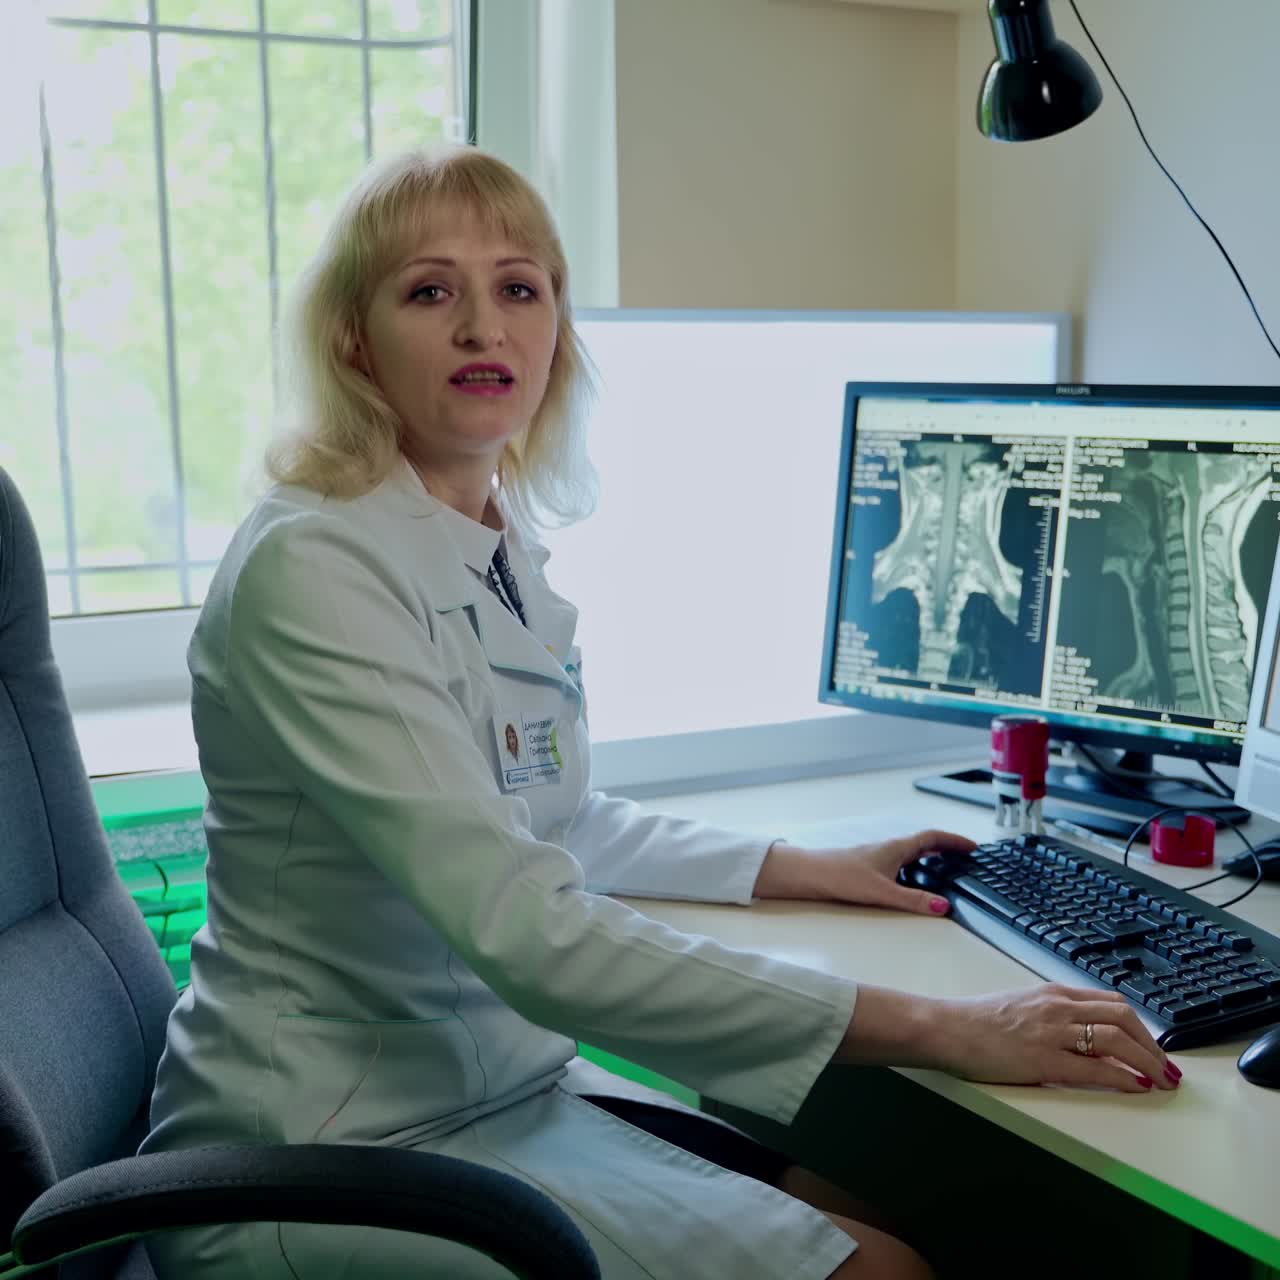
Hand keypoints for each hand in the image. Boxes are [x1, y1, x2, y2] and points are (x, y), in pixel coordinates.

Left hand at [756, 828, 974, 915]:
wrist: (811, 873)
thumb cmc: (842, 875)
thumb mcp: (883, 891)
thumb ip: (914, 900)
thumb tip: (944, 906)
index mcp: (897, 848)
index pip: (933, 837)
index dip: (955, 840)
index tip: (973, 846)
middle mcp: (890, 848)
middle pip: (925, 843)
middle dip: (947, 847)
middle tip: (965, 855)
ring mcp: (879, 857)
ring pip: (912, 852)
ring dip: (931, 856)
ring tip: (946, 866)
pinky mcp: (870, 867)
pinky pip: (901, 862)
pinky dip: (915, 867)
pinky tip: (912, 881)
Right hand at [933, 983, 1179, 1092]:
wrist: (945, 1028)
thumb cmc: (975, 1020)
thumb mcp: (1021, 1004)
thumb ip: (1052, 1013)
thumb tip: (1081, 1032)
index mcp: (1053, 993)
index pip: (1112, 1002)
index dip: (1140, 1026)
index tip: (1153, 1045)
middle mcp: (1057, 1007)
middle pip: (1123, 1016)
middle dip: (1152, 1044)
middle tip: (1165, 1066)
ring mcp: (1051, 1032)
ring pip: (1116, 1038)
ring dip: (1147, 1060)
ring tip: (1161, 1079)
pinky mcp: (1043, 1060)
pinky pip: (1095, 1068)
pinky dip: (1124, 1077)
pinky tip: (1137, 1086)